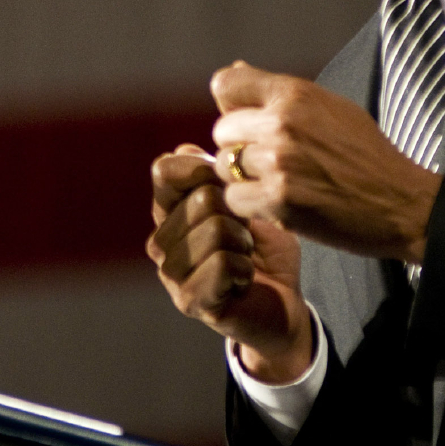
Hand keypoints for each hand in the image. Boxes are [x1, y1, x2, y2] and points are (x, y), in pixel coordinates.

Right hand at [147, 144, 314, 382]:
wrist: (283, 304)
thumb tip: (195, 141)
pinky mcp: (188, 301)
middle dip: (239, 214)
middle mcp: (160, 240)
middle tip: (244, 236)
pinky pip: (223, 264)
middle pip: (202, 197)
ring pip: (214, 230)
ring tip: (244, 257)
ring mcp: (170, 273)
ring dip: (244, 243)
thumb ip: (224, 169)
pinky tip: (243, 280)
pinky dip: (245, 269)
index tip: (231, 190)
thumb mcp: (249, 199)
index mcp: (168, 210)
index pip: (165, 169)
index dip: (206, 170)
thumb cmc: (265, 248)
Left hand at [210, 61, 442, 263]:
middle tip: (265, 161)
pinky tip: (275, 203)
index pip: (225, 84)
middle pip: (221, 131)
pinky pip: (235, 199)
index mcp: (295, 93)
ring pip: (225, 167)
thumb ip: (280, 93)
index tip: (246, 122)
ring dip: (243, 179)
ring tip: (273, 183)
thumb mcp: (330, 107)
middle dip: (238, 147)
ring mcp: (279, 162)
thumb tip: (235, 70)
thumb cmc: (369, 155)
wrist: (402, 204)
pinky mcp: (279, 200)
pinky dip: (250, 205)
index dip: (231, 105)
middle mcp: (282, 123)